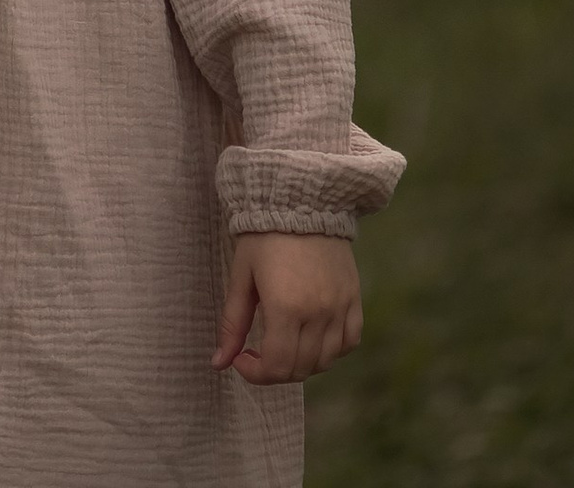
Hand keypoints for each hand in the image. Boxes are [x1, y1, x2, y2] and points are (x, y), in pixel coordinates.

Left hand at [213, 233, 361, 385]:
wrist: (300, 200)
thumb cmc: (262, 236)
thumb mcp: (241, 277)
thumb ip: (232, 324)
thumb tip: (218, 363)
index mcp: (285, 308)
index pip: (276, 366)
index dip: (256, 374)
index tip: (242, 360)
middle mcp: (317, 314)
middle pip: (300, 369)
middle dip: (275, 370)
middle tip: (258, 353)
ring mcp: (339, 308)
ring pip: (326, 361)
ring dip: (302, 363)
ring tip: (284, 343)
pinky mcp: (354, 299)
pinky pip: (350, 342)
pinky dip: (332, 351)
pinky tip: (313, 338)